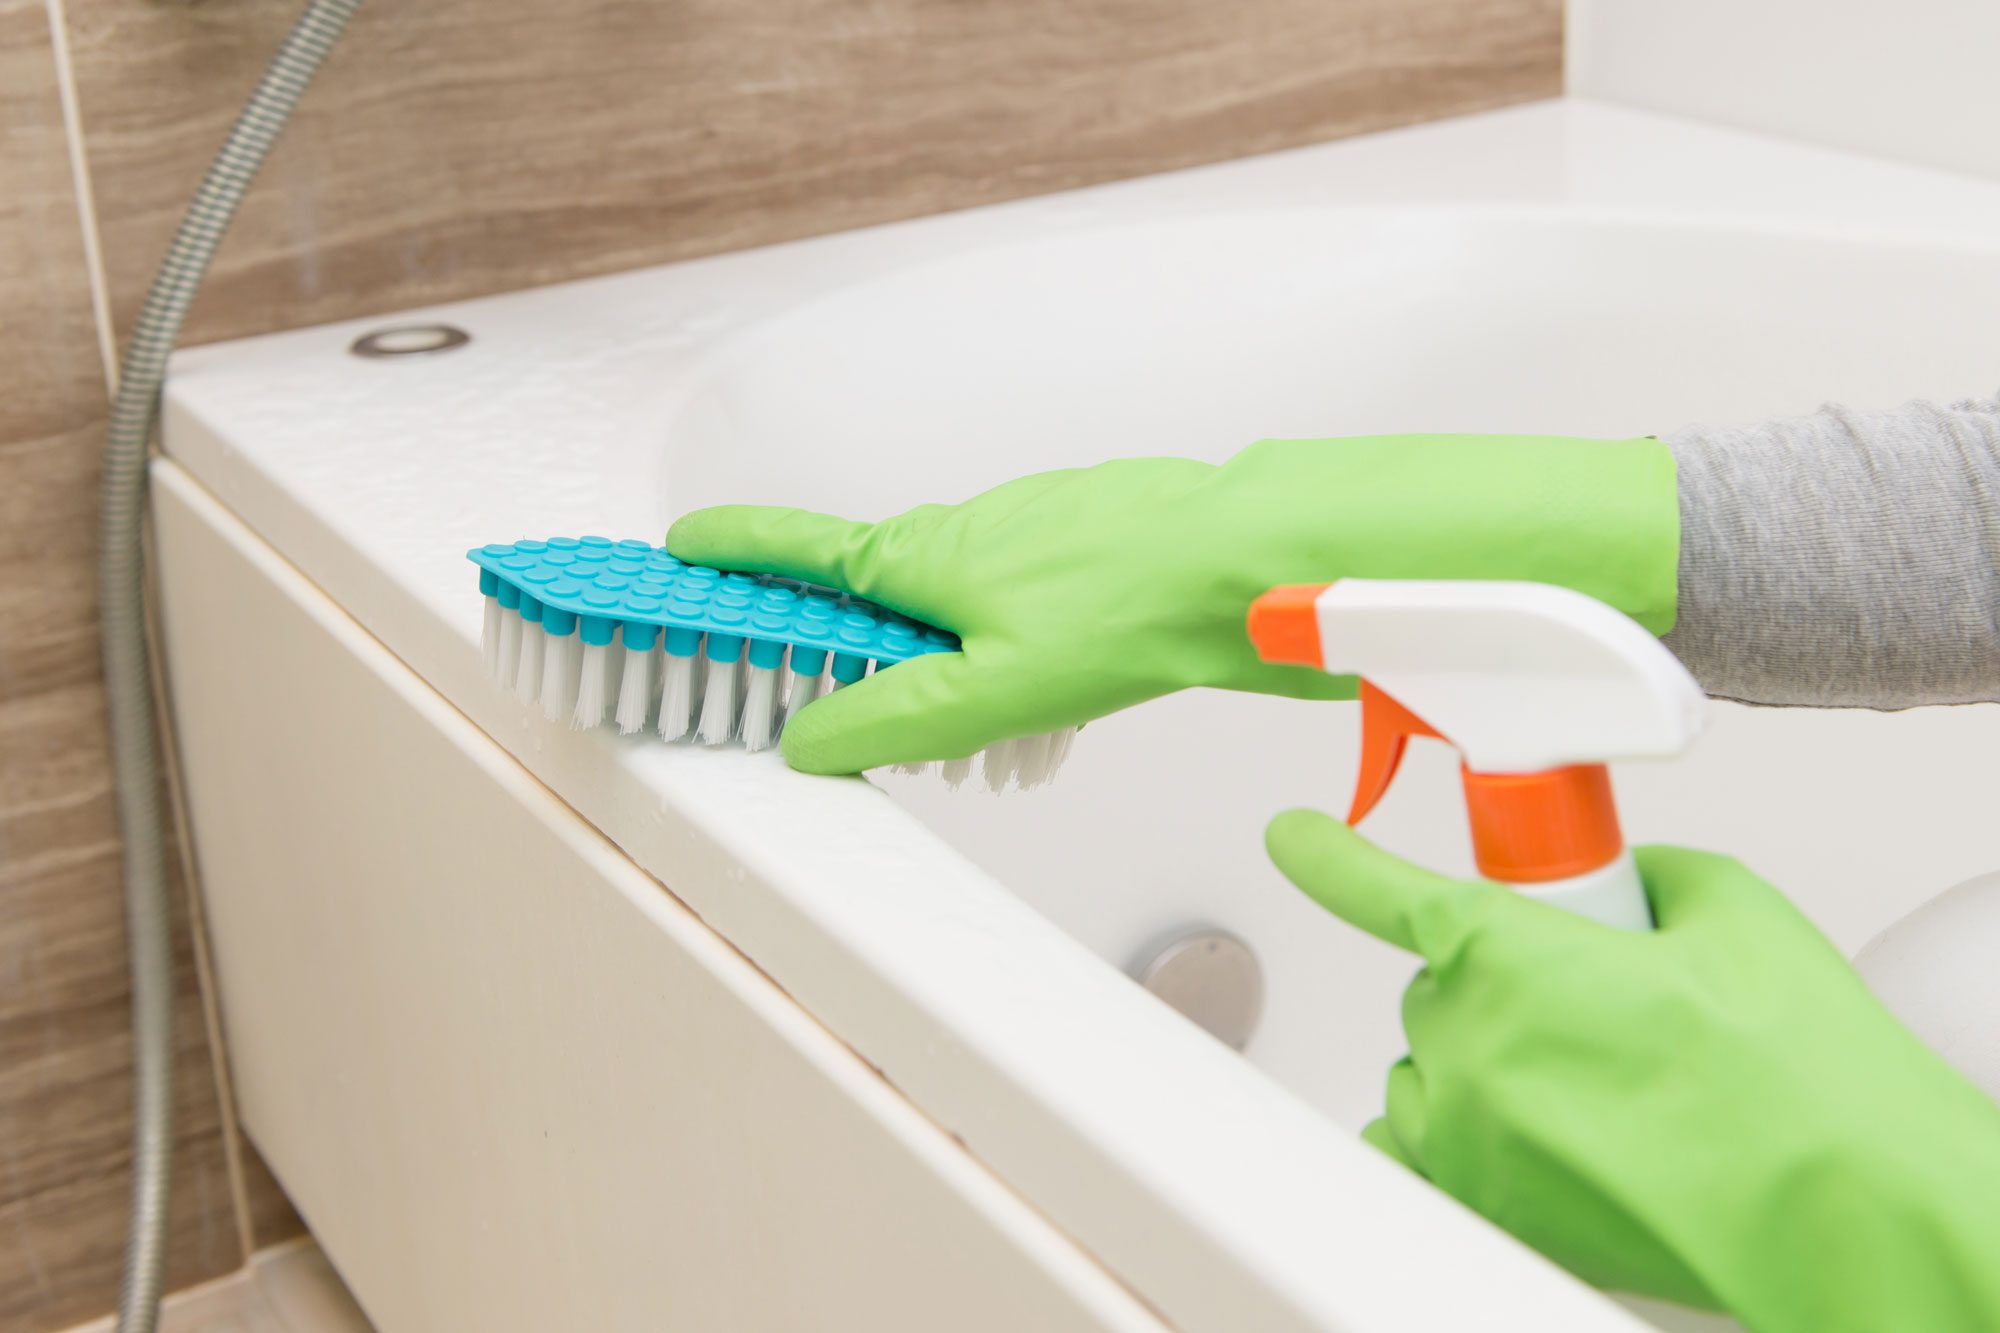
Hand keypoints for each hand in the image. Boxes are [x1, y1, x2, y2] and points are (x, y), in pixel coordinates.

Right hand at [667, 434, 1675, 772]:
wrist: (1259, 562)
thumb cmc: (1132, 607)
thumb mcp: (992, 689)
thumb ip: (893, 721)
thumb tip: (809, 741)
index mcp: (926, 558)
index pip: (801, 548)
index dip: (736, 552)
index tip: (680, 544)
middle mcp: (973, 530)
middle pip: (880, 582)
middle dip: (855, 638)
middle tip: (842, 694)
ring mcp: (1037, 531)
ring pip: (962, 595)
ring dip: (947, 654)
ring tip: (983, 728)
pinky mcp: (1094, 545)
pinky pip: (1026, 595)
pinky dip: (1017, 644)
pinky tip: (1060, 692)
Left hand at [1266, 810, 1999, 1330]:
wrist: (1842, 1206)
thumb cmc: (1795, 1074)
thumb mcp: (1728, 912)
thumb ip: (1648, 878)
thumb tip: (1627, 887)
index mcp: (1505, 950)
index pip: (1379, 887)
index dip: (1329, 856)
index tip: (1296, 836)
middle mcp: (1463, 1040)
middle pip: (1442, 986)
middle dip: (1505, 984)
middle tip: (1601, 1010)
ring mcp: (1464, 1130)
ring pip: (1434, 1066)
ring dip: (1489, 1062)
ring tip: (1600, 1085)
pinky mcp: (1481, 1202)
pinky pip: (1422, 1148)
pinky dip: (1461, 1133)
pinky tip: (1533, 1134)